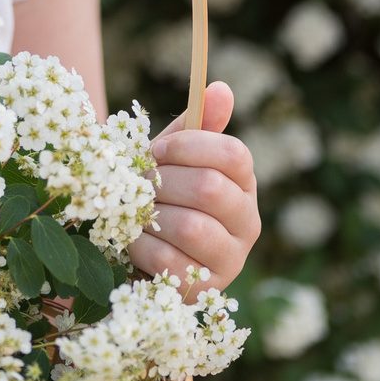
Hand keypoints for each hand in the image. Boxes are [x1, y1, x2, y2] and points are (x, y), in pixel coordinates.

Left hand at [131, 80, 259, 303]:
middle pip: (211, 189)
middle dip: (163, 182)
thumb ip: (194, 126)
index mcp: (243, 183)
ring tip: (132, 212)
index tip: (156, 150)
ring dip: (150, 215)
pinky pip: (170, 262)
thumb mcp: (171, 159)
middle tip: (138, 183)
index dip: (188, 146)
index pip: (234, 155)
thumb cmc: (158, 196)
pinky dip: (142, 246)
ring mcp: (230, 260)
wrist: (135, 251)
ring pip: (192, 227)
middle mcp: (247, 222)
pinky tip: (132, 240)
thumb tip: (220, 88)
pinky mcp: (204, 291)